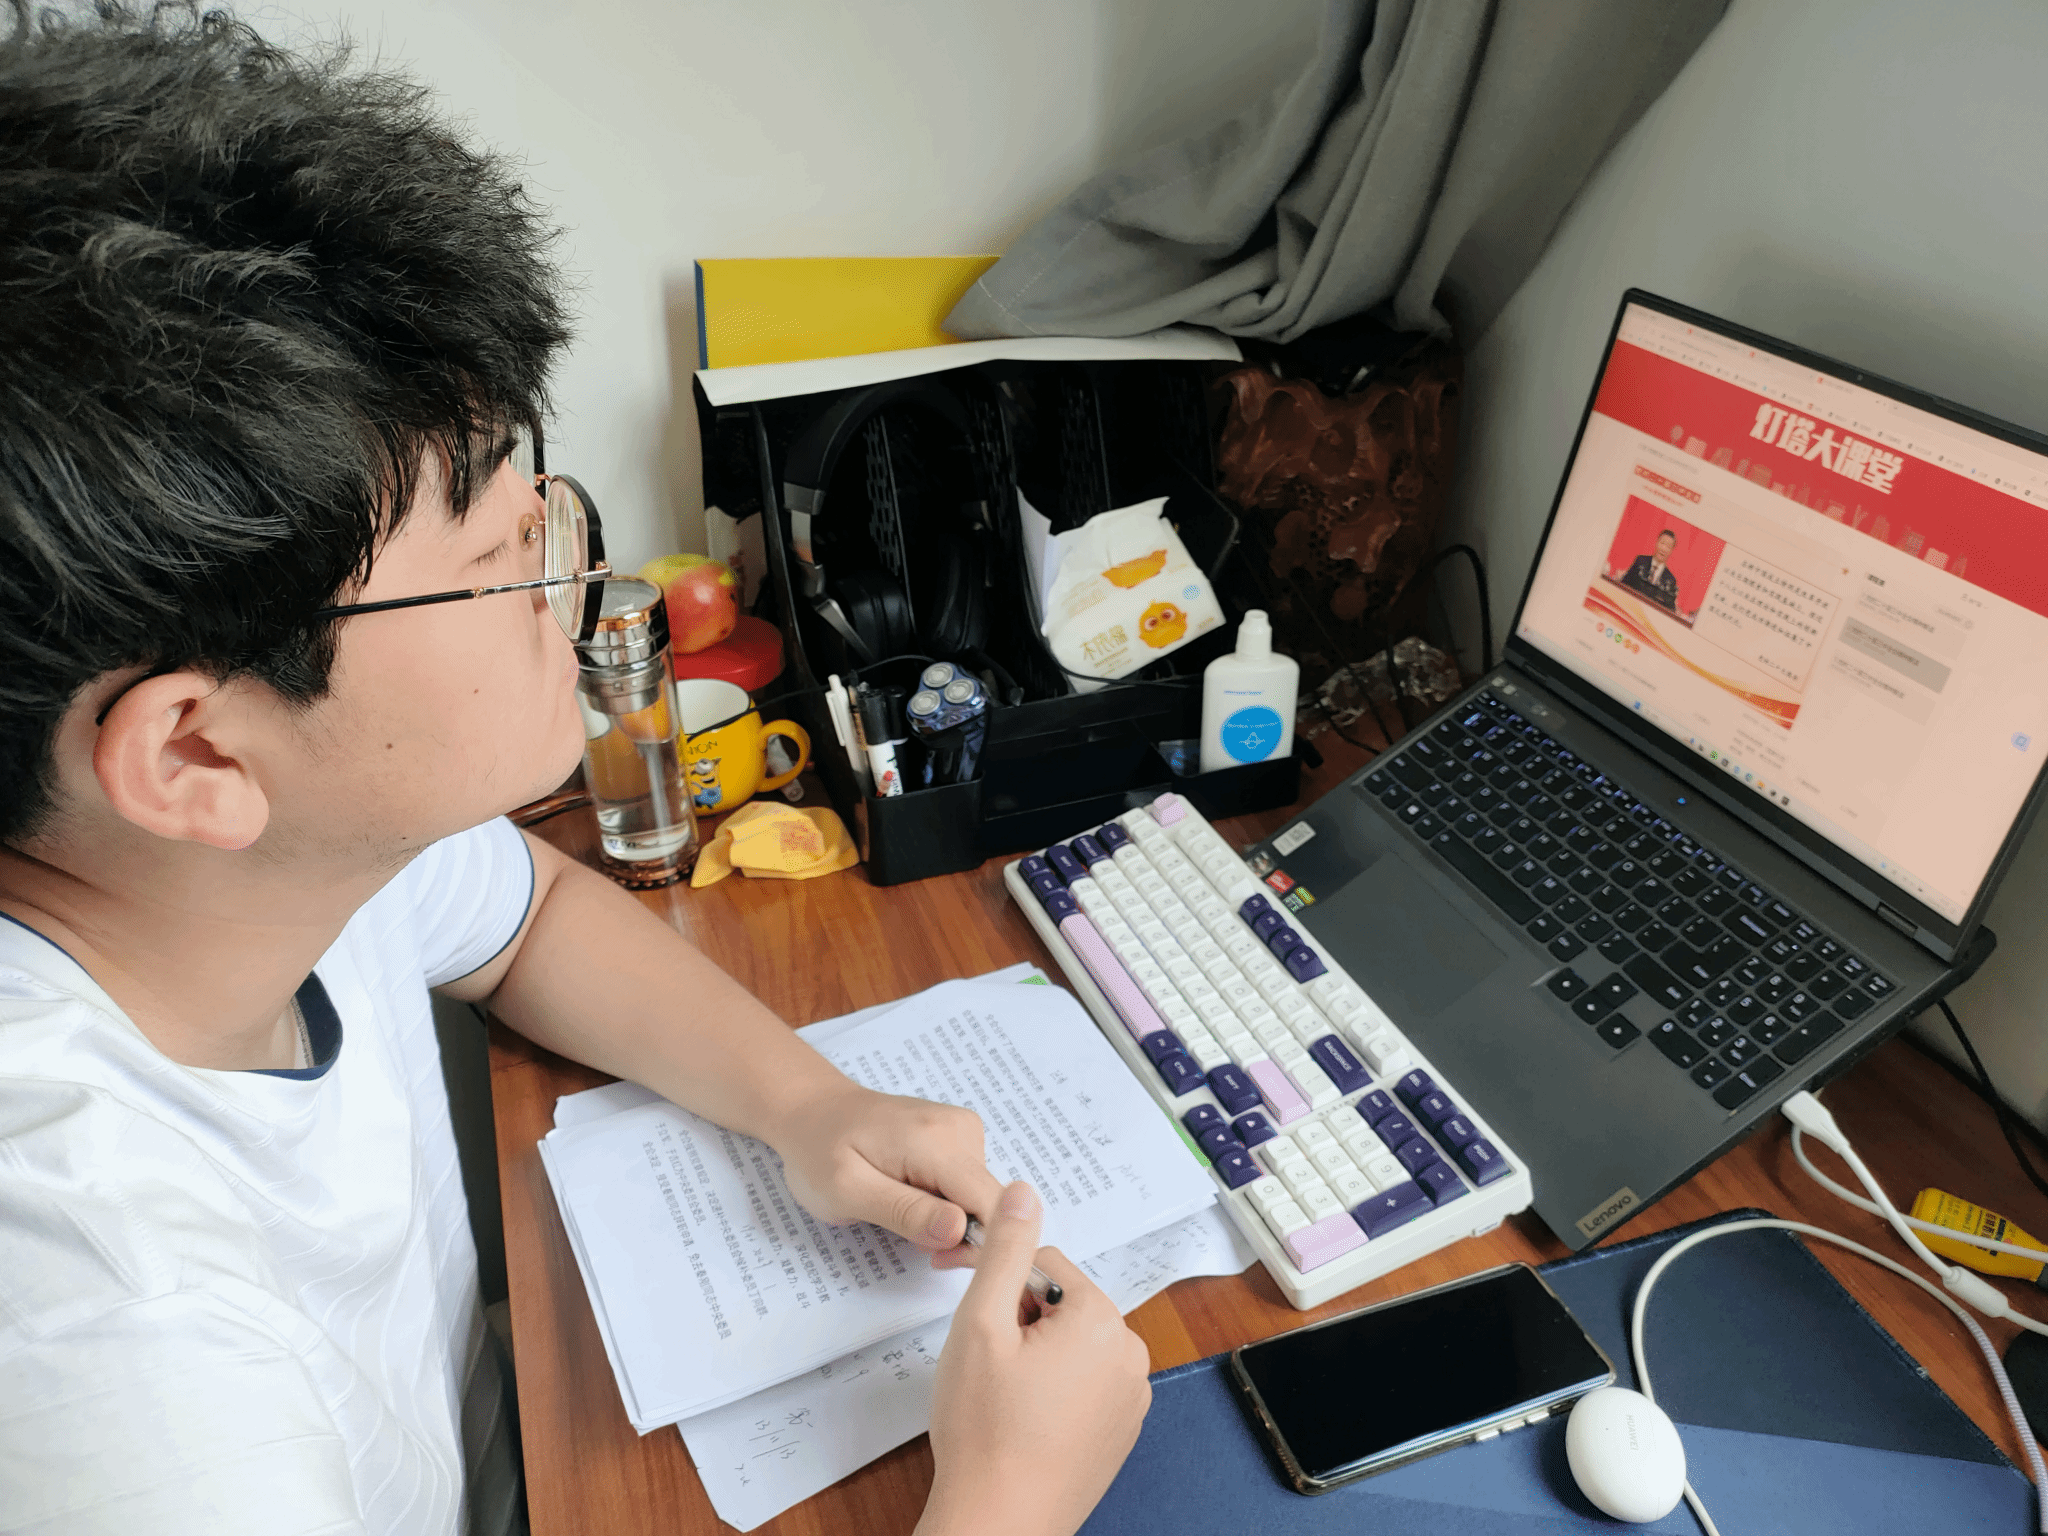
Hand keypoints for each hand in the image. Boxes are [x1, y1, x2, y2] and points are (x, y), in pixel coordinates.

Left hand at [772, 1082, 1006, 1252]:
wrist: (812, 1112)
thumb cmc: (819, 1151)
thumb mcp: (847, 1191)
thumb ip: (905, 1212)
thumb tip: (960, 1231)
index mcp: (938, 1140)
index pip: (993, 1204)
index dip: (978, 1245)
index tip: (938, 1259)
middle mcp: (962, 1129)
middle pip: (991, 1204)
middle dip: (959, 1236)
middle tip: (909, 1240)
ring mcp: (964, 1130)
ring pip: (981, 1199)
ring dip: (950, 1223)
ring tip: (901, 1214)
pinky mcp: (960, 1138)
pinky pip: (969, 1187)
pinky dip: (946, 1205)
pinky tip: (911, 1199)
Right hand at [917, 1182, 1151, 1535]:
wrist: (999, 1524)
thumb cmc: (985, 1430)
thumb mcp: (981, 1324)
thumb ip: (1006, 1251)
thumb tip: (1024, 1191)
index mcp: (1102, 1320)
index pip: (1044, 1266)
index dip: (1001, 1289)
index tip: (975, 1323)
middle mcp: (1130, 1354)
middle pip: (1063, 1304)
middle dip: (1022, 1323)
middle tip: (989, 1368)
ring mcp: (1131, 1398)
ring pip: (1071, 1344)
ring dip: (1037, 1356)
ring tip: (1005, 1399)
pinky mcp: (1121, 1431)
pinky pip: (1085, 1384)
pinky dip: (1054, 1392)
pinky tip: (1024, 1422)